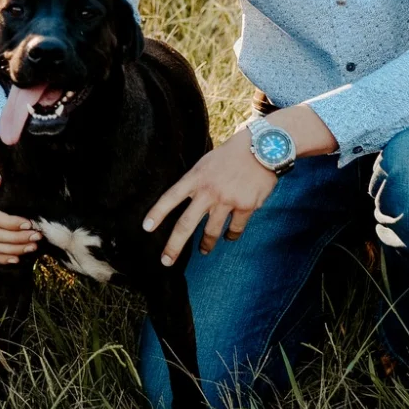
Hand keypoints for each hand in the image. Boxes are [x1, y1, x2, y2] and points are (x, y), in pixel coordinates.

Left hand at [143, 131, 277, 266]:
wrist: (262, 148)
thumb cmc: (231, 155)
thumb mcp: (206, 163)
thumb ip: (195, 181)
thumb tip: (185, 199)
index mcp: (195, 178)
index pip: (170, 197)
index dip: (157, 213)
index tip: (146, 228)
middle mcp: (208, 191)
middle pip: (186, 223)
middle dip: (174, 245)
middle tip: (166, 261)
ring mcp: (227, 200)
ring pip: (211, 231)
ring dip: (206, 244)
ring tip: (204, 251)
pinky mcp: (246, 206)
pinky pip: (235, 229)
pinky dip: (231, 235)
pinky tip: (229, 237)